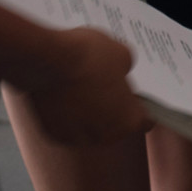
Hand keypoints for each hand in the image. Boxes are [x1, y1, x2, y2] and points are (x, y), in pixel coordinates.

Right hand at [18, 27, 149, 146]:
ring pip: (88, 128)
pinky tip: (60, 94)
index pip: (144, 121)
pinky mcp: (54, 135)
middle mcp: (106, 136)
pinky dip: (64, 115)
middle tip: (101, 85)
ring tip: (77, 86)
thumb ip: (126, 67)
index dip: (138, 107)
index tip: (132, 97)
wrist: (47, 60)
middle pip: (114, 125)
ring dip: (86, 114)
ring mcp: (78, 138)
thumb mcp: (120, 52)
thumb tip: (122, 68)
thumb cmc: (86, 58)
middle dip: (110, 109)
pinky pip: (64, 127)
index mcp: (129, 119)